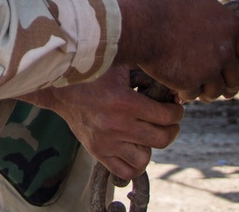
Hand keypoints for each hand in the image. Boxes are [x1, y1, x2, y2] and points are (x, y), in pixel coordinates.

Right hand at [20, 65, 182, 180]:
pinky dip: (135, 165)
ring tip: (148, 135)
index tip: (176, 108)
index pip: (166, 116)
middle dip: (172, 130)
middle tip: (170, 122)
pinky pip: (125, 171)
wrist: (61, 90)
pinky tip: (136, 150)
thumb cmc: (94, 75)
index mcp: (124, 101)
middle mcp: (117, 124)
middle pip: (161, 138)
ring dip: (151, 147)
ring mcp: (107, 142)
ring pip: (145, 158)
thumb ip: (144, 73)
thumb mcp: (118, 66)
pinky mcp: (98, 152)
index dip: (177, 112)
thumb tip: (170, 85)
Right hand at [111, 0, 238, 101]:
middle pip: (237, 76)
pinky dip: (190, 93)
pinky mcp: (191, 82)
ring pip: (218, 90)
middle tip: (224, 86)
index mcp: (229, 25)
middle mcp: (225, 49)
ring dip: (211, 91)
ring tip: (203, 92)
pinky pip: (195, 94)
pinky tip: (183, 90)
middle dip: (231, 82)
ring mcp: (209, 68)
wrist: (137, 21)